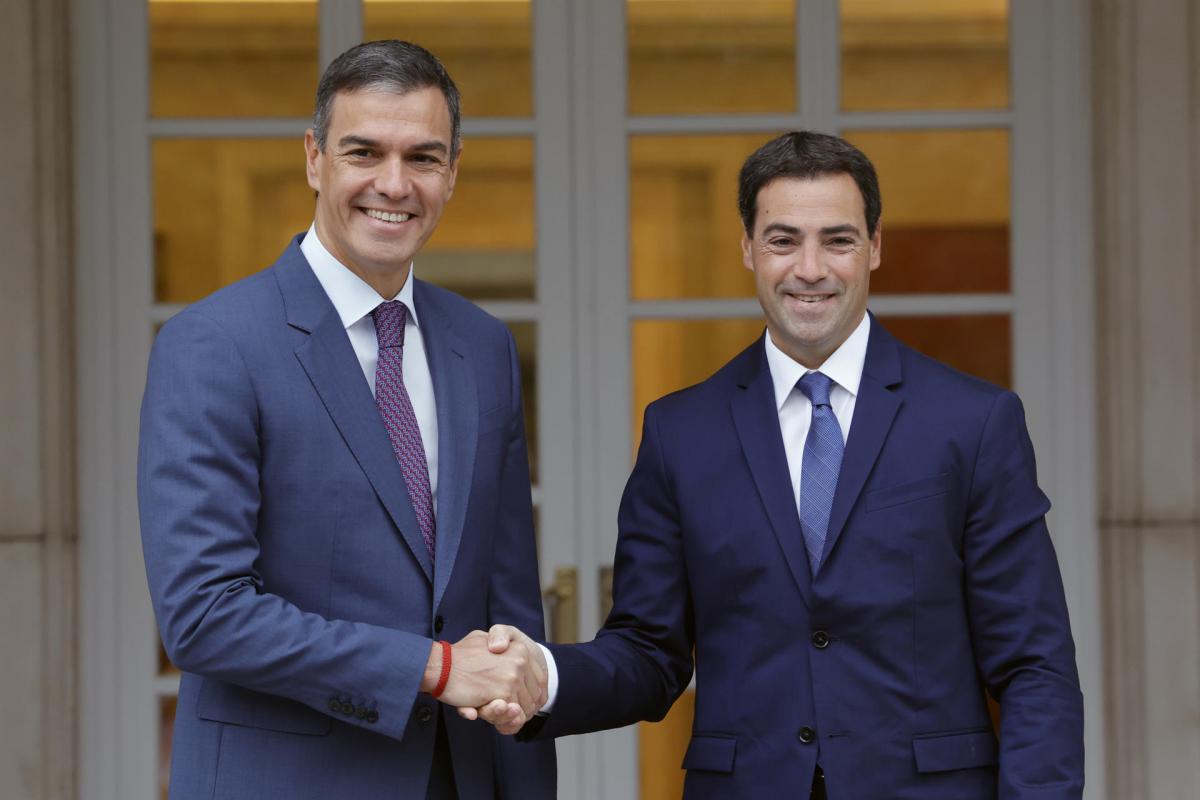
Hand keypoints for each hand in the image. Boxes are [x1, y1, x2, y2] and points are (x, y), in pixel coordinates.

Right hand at [423, 630, 546, 722]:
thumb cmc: (460, 652)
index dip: (531, 693)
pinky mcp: (501, 695)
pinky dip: (504, 721)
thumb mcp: (484, 637)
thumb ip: (498, 639)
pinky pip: (510, 716)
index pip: (539, 679)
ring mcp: (511, 679)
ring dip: (513, 716)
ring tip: (500, 713)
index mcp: (520, 648)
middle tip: (509, 710)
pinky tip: (491, 714)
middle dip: (523, 707)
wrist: (441, 665)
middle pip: (534, 696)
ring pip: (523, 708)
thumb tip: (501, 648)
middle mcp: (520, 662)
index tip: (520, 700)